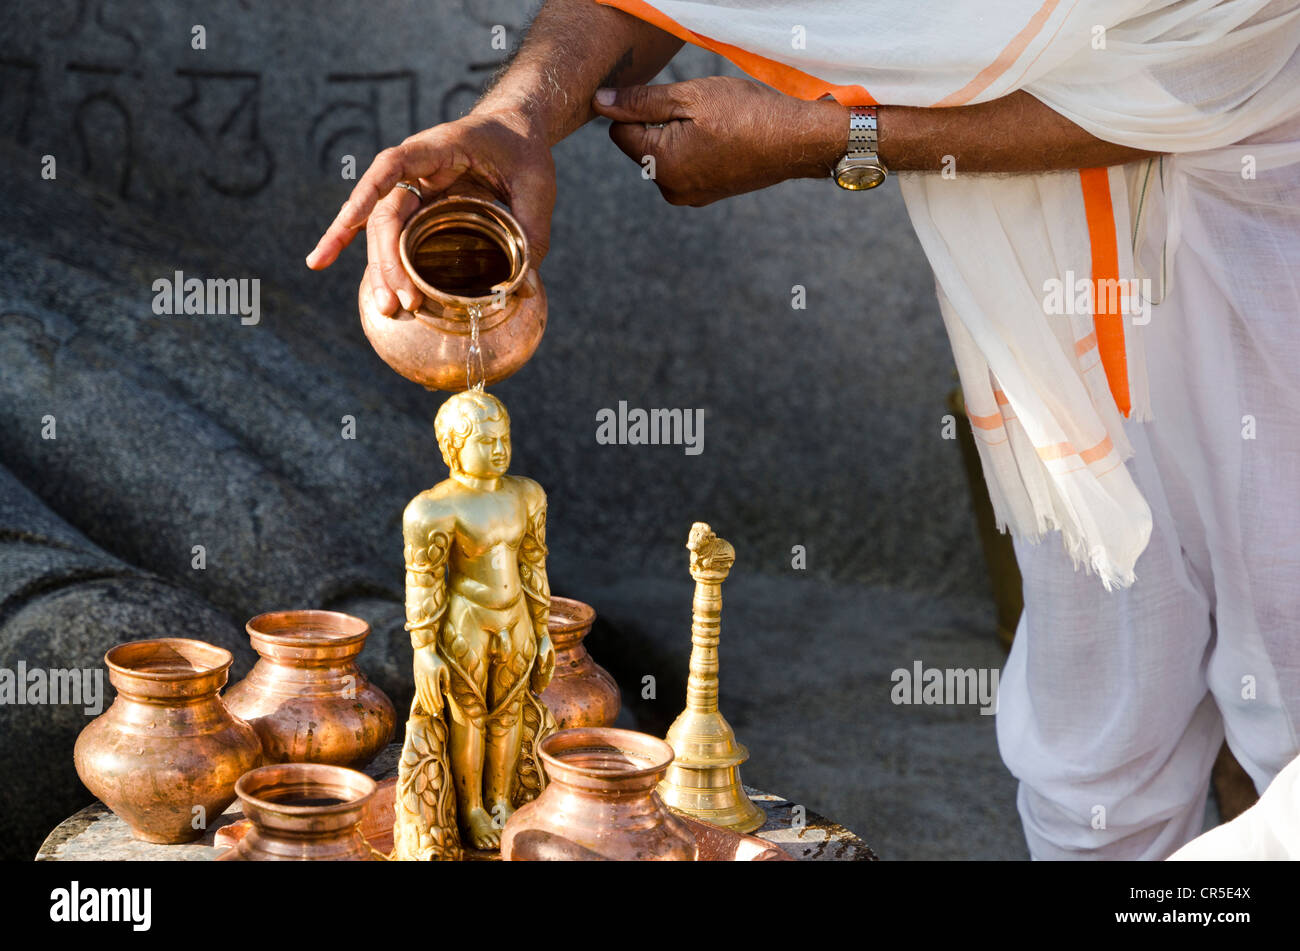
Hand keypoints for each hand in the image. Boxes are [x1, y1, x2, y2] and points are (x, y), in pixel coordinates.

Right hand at [305, 110, 556, 317]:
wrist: (516, 132)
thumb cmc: (524, 151)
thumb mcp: (537, 186)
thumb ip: (531, 231)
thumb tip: (526, 287)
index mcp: (439, 148)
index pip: (393, 164)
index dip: (369, 192)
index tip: (350, 220)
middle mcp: (416, 170)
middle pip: (386, 213)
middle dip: (387, 259)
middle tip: (400, 301)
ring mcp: (415, 191)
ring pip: (385, 232)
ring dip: (382, 270)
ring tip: (388, 309)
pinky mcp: (420, 212)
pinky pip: (395, 239)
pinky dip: (382, 265)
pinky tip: (374, 293)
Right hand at [413, 645, 450, 717]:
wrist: (423, 651)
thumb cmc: (436, 660)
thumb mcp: (444, 668)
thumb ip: (446, 681)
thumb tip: (446, 693)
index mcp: (433, 676)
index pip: (435, 692)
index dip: (438, 701)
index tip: (441, 707)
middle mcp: (424, 679)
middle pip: (428, 696)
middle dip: (432, 706)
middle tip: (436, 714)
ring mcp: (419, 680)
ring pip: (422, 695)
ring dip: (426, 705)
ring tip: (430, 712)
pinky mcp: (416, 680)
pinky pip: (419, 692)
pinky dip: (422, 700)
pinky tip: (424, 705)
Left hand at [531, 632, 554, 693]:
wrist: (536, 629)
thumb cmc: (540, 637)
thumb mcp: (543, 645)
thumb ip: (542, 657)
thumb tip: (541, 670)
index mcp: (551, 658)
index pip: (549, 672)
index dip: (546, 681)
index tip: (541, 690)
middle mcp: (547, 660)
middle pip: (545, 674)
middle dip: (541, 684)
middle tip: (537, 693)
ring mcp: (541, 659)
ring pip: (540, 673)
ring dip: (537, 681)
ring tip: (533, 691)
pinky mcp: (534, 658)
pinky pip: (534, 669)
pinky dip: (532, 676)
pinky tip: (527, 681)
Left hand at [591, 76, 846, 205]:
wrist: (797, 141)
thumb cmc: (747, 114)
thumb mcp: (689, 96)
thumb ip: (639, 101)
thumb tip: (599, 103)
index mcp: (660, 164)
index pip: (619, 130)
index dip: (640, 107)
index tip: (674, 99)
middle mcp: (670, 189)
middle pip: (640, 144)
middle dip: (660, 123)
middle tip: (701, 112)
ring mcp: (689, 196)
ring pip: (663, 154)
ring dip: (678, 135)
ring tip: (715, 127)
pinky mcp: (705, 195)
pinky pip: (684, 166)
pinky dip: (695, 150)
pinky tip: (722, 140)